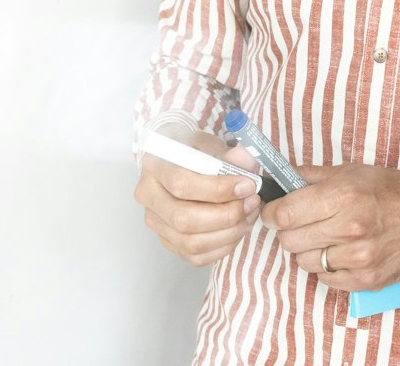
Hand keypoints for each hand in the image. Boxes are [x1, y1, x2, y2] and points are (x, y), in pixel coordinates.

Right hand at [135, 126, 262, 266]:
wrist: (178, 165)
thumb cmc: (193, 152)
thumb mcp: (208, 144)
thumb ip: (226, 152)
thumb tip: (243, 160)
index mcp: (154, 167)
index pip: (182, 184)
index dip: (218, 189)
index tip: (247, 186)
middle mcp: (148, 197)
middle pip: (184, 219)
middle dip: (226, 215)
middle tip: (251, 202)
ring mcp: (156, 223)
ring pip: (191, 243)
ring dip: (229, 233)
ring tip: (249, 215)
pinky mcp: (168, 242)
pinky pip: (196, 257)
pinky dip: (223, 247)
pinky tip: (237, 229)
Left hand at [262, 164, 399, 291]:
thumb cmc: (393, 190)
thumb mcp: (351, 171)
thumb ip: (310, 176)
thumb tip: (278, 179)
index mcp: (343, 196)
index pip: (284, 214)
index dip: (271, 213)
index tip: (272, 212)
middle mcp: (350, 229)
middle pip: (290, 241)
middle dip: (288, 231)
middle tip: (299, 224)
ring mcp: (359, 259)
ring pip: (305, 262)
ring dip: (307, 250)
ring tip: (323, 238)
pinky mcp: (368, 280)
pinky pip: (326, 280)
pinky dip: (327, 268)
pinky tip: (339, 253)